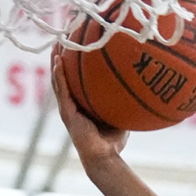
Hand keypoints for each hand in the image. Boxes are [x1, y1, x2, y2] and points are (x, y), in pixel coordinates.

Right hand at [51, 54, 129, 168]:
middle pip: (63, 76)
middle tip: (62, 37)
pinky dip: (59, 75)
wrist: (103, 157)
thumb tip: (140, 85)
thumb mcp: (120, 116)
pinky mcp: (66, 113)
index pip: (74, 80)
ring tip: (56, 43)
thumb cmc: (113, 141)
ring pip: (58, 80)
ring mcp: (67, 108)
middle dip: (61, 57)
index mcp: (81, 104)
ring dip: (56, 62)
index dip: (72, 63)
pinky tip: (58, 61)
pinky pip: (62, 90)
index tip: (75, 45)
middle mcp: (71, 104)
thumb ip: (123, 101)